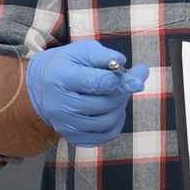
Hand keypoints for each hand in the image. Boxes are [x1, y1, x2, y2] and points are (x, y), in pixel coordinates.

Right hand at [25, 38, 148, 142]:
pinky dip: (116, 122)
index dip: (119, 82)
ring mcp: (64, 125)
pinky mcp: (73, 138)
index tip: (139, 81)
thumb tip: (123, 62)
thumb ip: (104, 56)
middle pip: (103, 104)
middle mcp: (58, 105)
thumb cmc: (72, 65)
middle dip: (123, 92)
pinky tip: (113, 109)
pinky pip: (106, 135)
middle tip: (132, 81)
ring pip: (107, 121)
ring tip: (118, 93)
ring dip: (120, 106)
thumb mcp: (84, 51)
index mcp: (59, 78)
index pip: (94, 83)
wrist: (49, 86)